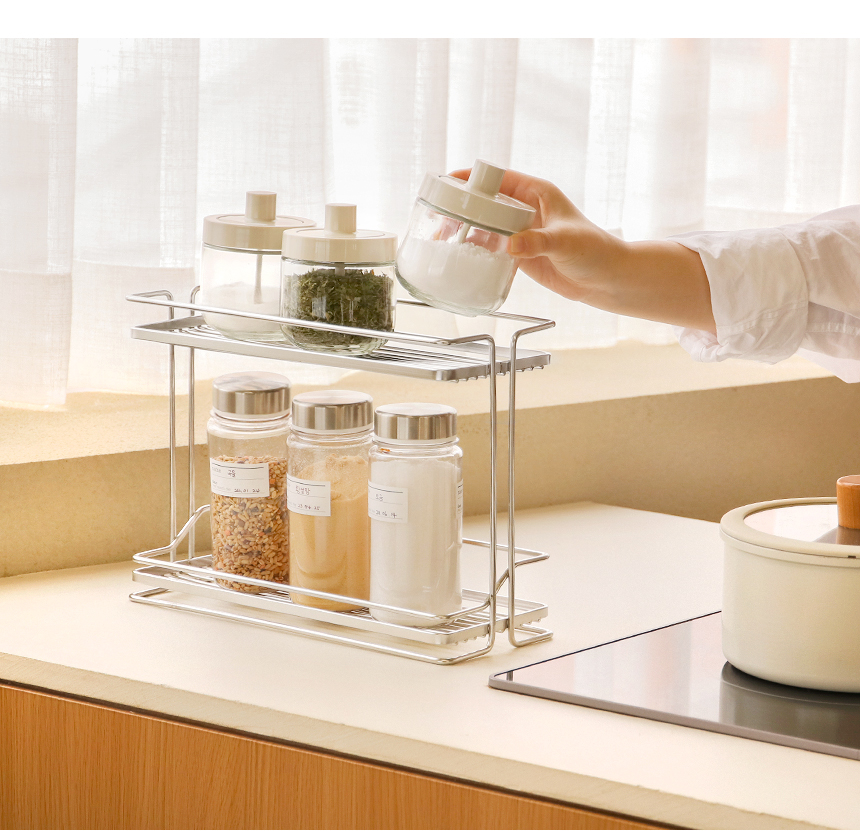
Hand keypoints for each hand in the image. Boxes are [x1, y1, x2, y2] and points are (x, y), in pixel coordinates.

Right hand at [450, 168, 624, 304]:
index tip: (448, 182)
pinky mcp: (519, 253)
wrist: (606, 280)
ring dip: (464, 230)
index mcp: (537, 193)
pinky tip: (460, 256)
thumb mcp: (565, 242)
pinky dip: (476, 250)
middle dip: (461, 206)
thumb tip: (511, 245)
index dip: (472, 177)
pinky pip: (492, 248)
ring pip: (485, 225)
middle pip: (485, 201)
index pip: (498, 178)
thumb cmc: (595, 251)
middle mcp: (526, 208)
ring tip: (441, 237)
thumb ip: (537, 242)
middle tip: (437, 215)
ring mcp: (521, 231)